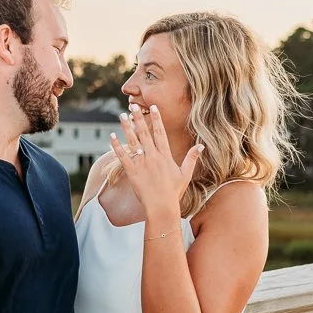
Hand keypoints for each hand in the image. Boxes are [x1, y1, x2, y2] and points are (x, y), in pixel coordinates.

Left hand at [110, 104, 200, 218]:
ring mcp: (141, 164)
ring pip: (133, 141)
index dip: (156, 119)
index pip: (160, 133)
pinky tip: (112, 136)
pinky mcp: (132, 172)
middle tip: (133, 105)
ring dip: (127, 127)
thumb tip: (201, 146)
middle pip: (145, 133)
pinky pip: (122, 156)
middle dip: (139, 118)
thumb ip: (191, 159)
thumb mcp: (185, 175)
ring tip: (122, 115)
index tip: (152, 107)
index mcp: (165, 156)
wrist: (161, 207)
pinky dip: (117, 146)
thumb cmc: (173, 192)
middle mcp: (153, 157)